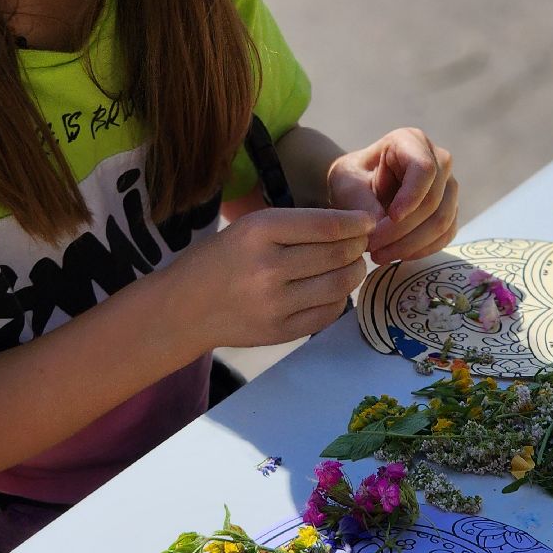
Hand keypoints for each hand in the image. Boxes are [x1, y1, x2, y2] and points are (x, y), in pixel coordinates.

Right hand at [171, 208, 372, 348]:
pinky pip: (329, 312)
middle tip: (359, 243)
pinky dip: (340, 297)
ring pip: (340, 284)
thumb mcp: (250, 227)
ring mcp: (276, 304)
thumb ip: (296, 225)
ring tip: (351, 264)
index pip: (327, 226)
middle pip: (338, 254)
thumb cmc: (220, 259)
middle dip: (358, 246)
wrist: (184, 308)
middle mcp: (269, 267)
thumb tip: (352, 225)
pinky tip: (333, 288)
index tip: (368, 220)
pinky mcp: (281, 332)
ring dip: (354, 271)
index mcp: (260, 231)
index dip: (357, 222)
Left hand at [326, 128, 457, 265]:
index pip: (424, 169)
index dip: (410, 198)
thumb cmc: (351, 180)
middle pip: (434, 200)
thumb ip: (365, 203)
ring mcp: (448, 185)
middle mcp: (438, 159)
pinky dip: (422, 250)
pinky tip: (397, 255)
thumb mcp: (347, 185)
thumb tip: (385, 226)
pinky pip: (445, 235)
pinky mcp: (450, 209)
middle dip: (402, 231)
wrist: (358, 189)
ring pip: (442, 221)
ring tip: (379, 255)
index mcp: (411, 141)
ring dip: (410, 245)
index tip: (388, 219)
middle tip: (372, 249)